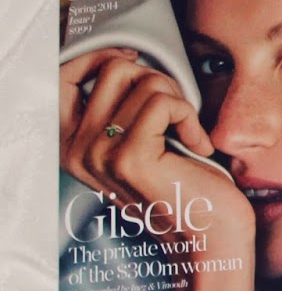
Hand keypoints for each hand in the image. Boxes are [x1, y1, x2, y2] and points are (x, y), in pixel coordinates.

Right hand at [59, 49, 249, 236]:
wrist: (208, 235)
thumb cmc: (183, 184)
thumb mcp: (136, 141)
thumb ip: (118, 107)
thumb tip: (124, 58)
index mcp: (70, 144)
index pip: (64, 75)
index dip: (101, 56)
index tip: (136, 59)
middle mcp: (76, 150)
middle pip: (114, 69)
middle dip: (157, 79)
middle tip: (177, 113)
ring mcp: (98, 154)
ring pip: (145, 82)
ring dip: (178, 100)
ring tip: (187, 133)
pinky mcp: (130, 158)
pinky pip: (165, 103)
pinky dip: (191, 117)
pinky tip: (198, 145)